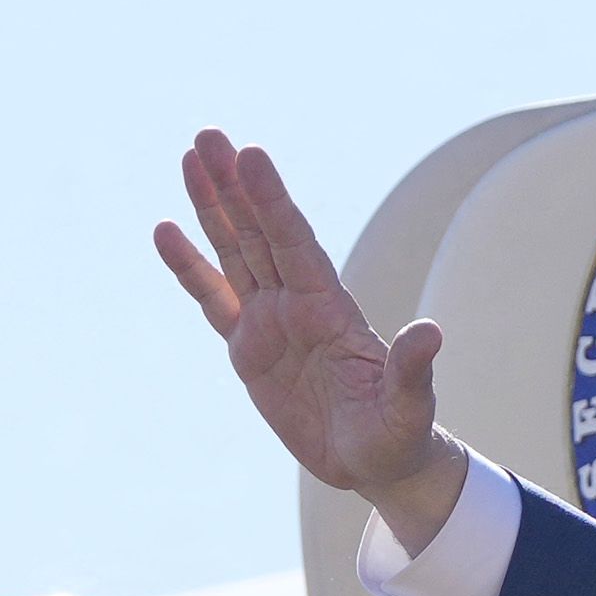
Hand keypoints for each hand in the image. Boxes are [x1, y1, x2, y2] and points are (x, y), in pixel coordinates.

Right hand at [156, 129, 469, 548]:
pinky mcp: (248, 350)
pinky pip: (213, 300)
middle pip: (260, 232)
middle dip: (234, 186)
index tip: (251, 155)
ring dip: (212, 207)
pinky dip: (190, 268)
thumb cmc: (398, 433)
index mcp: (330, 309)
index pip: (295, 243)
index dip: (272, 200)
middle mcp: (297, 304)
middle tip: (208, 135)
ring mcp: (270, 322)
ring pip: (235, 252)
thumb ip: (411, 369)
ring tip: (191, 158)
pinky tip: (166, 232)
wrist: (376, 461)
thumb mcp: (407, 406)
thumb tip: (429, 332)